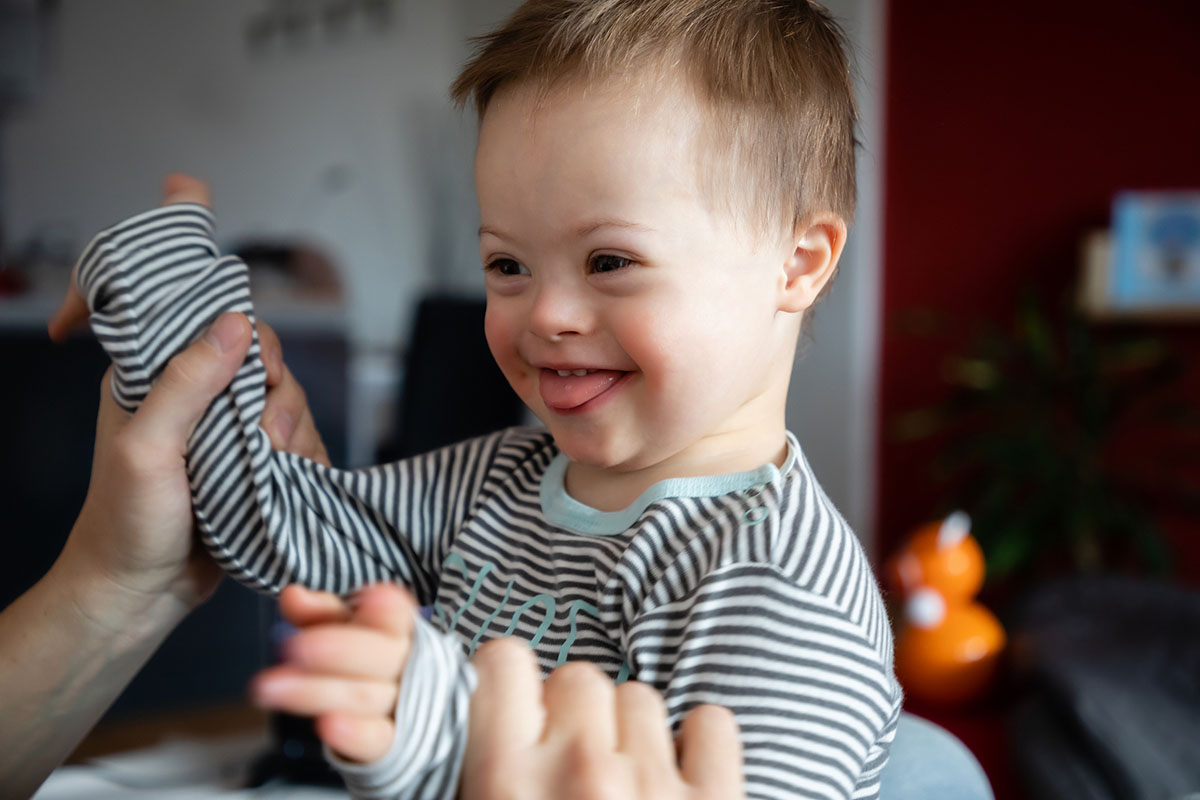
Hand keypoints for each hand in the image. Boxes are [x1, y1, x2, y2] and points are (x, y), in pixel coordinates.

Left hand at [53, 173, 329, 610]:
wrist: (141, 597)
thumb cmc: (125, 522)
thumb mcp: (146, 450)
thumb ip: (187, 384)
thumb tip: (235, 322)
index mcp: (153, 373)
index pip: (174, 296)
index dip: (183, 247)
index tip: (187, 189)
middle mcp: (195, 390)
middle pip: (255, 343)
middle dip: (269, 378)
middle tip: (260, 424)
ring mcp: (229, 425)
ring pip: (286, 391)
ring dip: (289, 426)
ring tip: (267, 466)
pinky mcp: (259, 460)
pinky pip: (302, 436)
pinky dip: (304, 455)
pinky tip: (287, 479)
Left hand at [250, 584, 415, 763]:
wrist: (392, 714)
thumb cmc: (361, 661)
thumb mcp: (340, 630)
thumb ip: (319, 613)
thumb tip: (293, 596)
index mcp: (398, 629)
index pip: (396, 614)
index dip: (386, 609)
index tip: (369, 600)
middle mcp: (406, 665)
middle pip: (380, 655)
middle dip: (337, 650)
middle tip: (293, 647)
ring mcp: (401, 706)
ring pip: (366, 697)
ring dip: (317, 692)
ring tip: (269, 688)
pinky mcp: (391, 742)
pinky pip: (377, 739)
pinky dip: (354, 734)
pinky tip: (326, 725)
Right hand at [463, 640, 745, 799]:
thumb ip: (481, 765)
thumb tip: (480, 718)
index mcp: (505, 780)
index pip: (504, 662)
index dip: (506, 682)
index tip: (511, 707)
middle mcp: (581, 770)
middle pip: (578, 677)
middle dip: (573, 714)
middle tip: (568, 767)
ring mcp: (653, 788)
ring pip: (641, 697)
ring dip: (630, 731)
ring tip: (621, 785)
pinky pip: (712, 724)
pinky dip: (700, 744)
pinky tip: (681, 776)